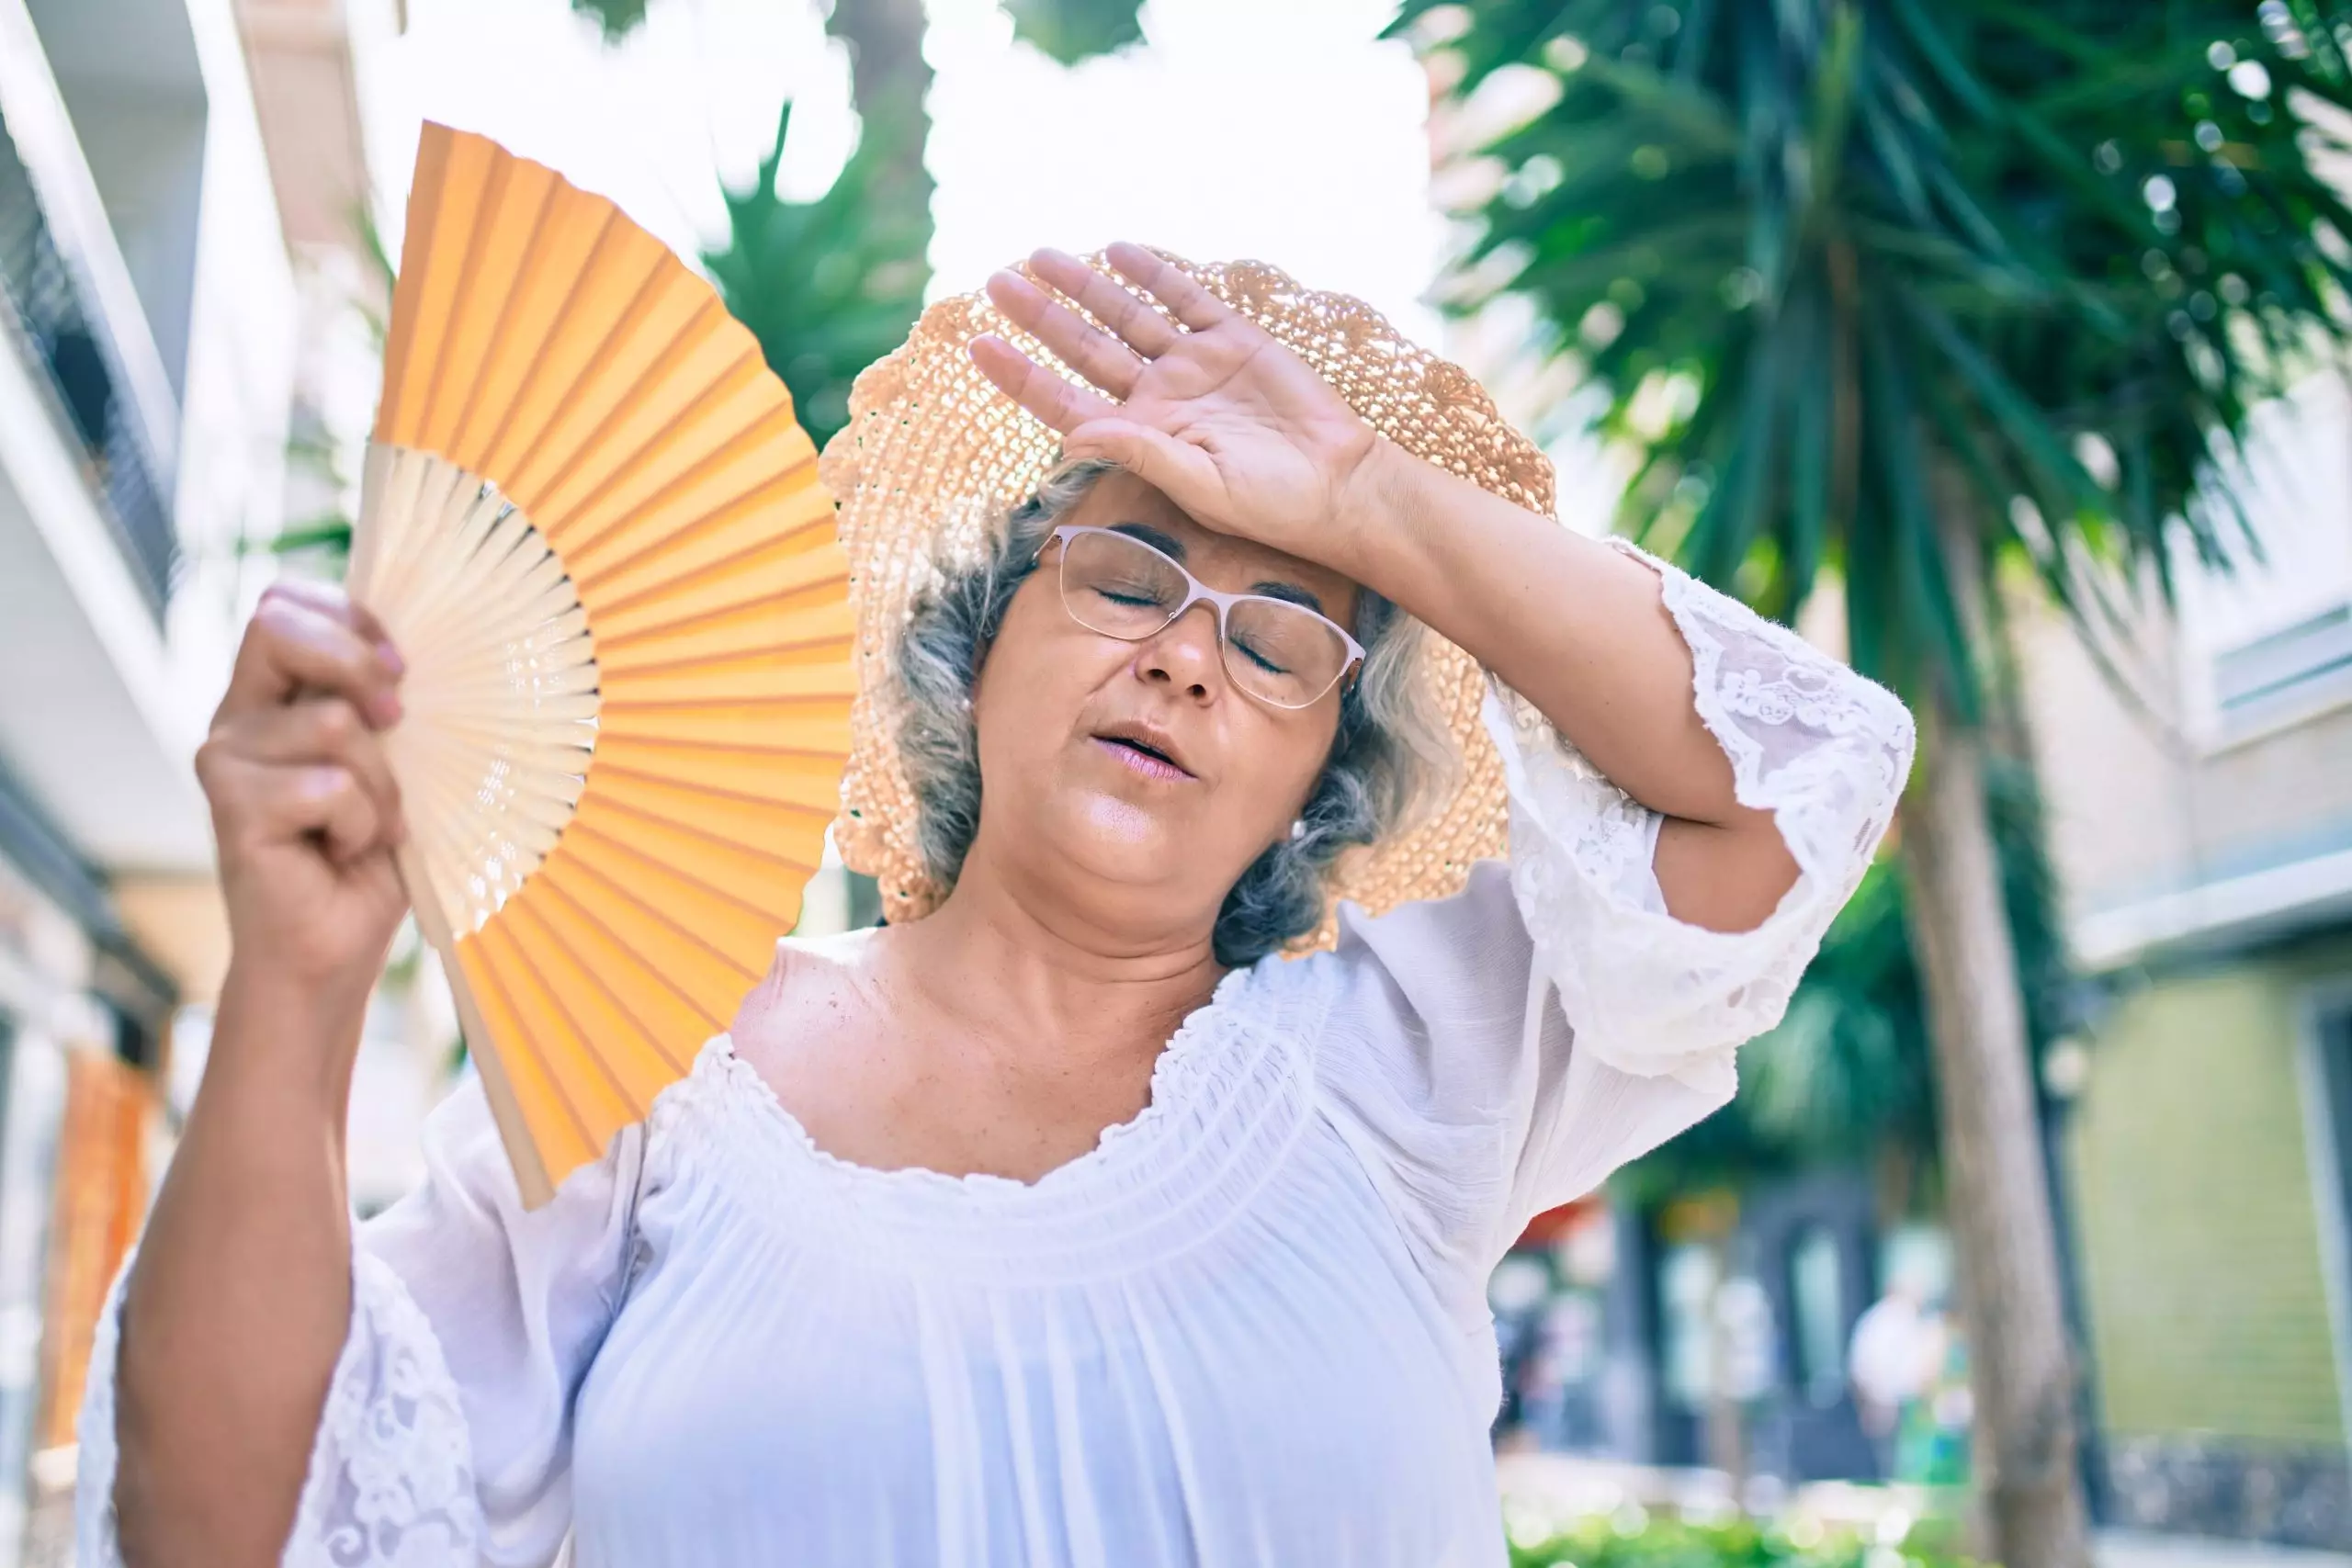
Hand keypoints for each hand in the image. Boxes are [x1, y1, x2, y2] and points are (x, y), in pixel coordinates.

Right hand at [196, 581, 409, 1012]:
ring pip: (332, 722)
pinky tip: (345, 853)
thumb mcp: (390, 761)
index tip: (400, 665)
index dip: (347, 615)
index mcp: (271, 695)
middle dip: (358, 666)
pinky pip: (331, 787)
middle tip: (396, 724)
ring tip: (366, 826)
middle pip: (280, 627)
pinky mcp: (232, 807)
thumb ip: (379, 703)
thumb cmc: (371, 855)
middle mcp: (237, 719)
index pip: (284, 602)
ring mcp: (225, 760)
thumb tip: (411, 652)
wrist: (335, 947)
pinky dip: (363, 824)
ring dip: (380, 782)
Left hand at [971, 243, 1394, 570]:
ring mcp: (1195, 365)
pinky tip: (1120, 251)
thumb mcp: (1199, 483)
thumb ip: (1139, 452)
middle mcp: (1159, 396)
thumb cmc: (1268, 502)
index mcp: (1140, 436)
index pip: (1063, 399)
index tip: (978, 345)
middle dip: (1041, 316)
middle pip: (1084, 347)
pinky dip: (1155, 274)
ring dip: (1086, 286)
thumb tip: (1071, 431)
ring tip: (1043, 257)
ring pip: (1127, 316)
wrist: (1340, 482)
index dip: (1020, 374)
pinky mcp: (1236, 340)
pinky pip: (1187, 299)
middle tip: (996, 282)